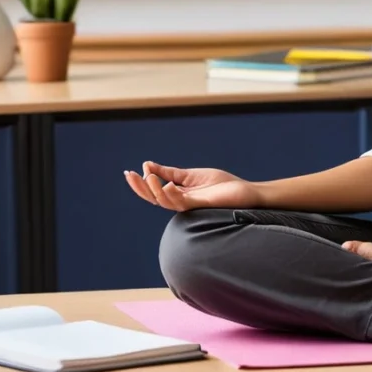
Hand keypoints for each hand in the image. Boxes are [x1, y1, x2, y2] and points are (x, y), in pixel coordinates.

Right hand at [123, 161, 261, 211]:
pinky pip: (183, 203)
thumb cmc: (220, 185)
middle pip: (154, 198)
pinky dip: (173, 194)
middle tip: (130, 175)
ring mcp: (190, 205)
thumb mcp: (191, 175)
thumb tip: (148, 165)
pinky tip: (168, 185)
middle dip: (141, 188)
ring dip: (155, 189)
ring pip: (165, 202)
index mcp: (178, 194)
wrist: (244, 191)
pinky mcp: (201, 205)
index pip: (153, 192)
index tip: (128, 172)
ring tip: (149, 176)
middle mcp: (181, 202)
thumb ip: (170, 172)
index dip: (140, 185)